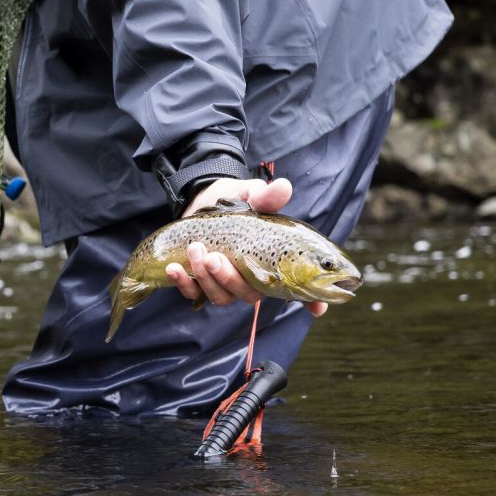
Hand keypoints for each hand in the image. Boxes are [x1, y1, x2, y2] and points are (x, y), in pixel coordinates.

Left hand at [165, 176, 327, 316]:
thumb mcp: (250, 195)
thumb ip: (266, 197)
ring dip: (206, 278)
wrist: (203, 199)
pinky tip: (175, 268)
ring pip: (221, 297)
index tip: (319, 309)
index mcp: (271, 260)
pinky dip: (184, 283)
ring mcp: (225, 283)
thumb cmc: (236, 201)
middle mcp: (251, 277)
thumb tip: (282, 187)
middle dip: (229, 279)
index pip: (298, 287)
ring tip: (195, 250)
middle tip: (214, 257)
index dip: (312, 302)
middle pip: (249, 295)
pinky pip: (194, 294)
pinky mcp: (200, 282)